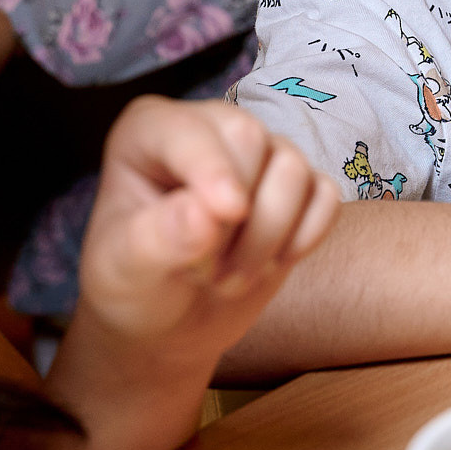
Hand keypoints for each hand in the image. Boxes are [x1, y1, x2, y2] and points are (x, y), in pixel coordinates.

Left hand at [77, 98, 339, 357]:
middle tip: (203, 274)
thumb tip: (207, 214)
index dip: (212, 168)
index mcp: (150, 130)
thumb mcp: (123, 271)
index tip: (231, 212)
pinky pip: (326, 197)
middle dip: (236, 218)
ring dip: (268, 239)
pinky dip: (305, 238)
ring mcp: (261, 153)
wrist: (172, 320)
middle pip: (251, 139)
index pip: (192, 131)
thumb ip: (157, 238)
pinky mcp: (300, 188)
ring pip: (294, 169)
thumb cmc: (135, 285)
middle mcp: (210, 128)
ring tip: (228, 278)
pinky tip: (270, 264)